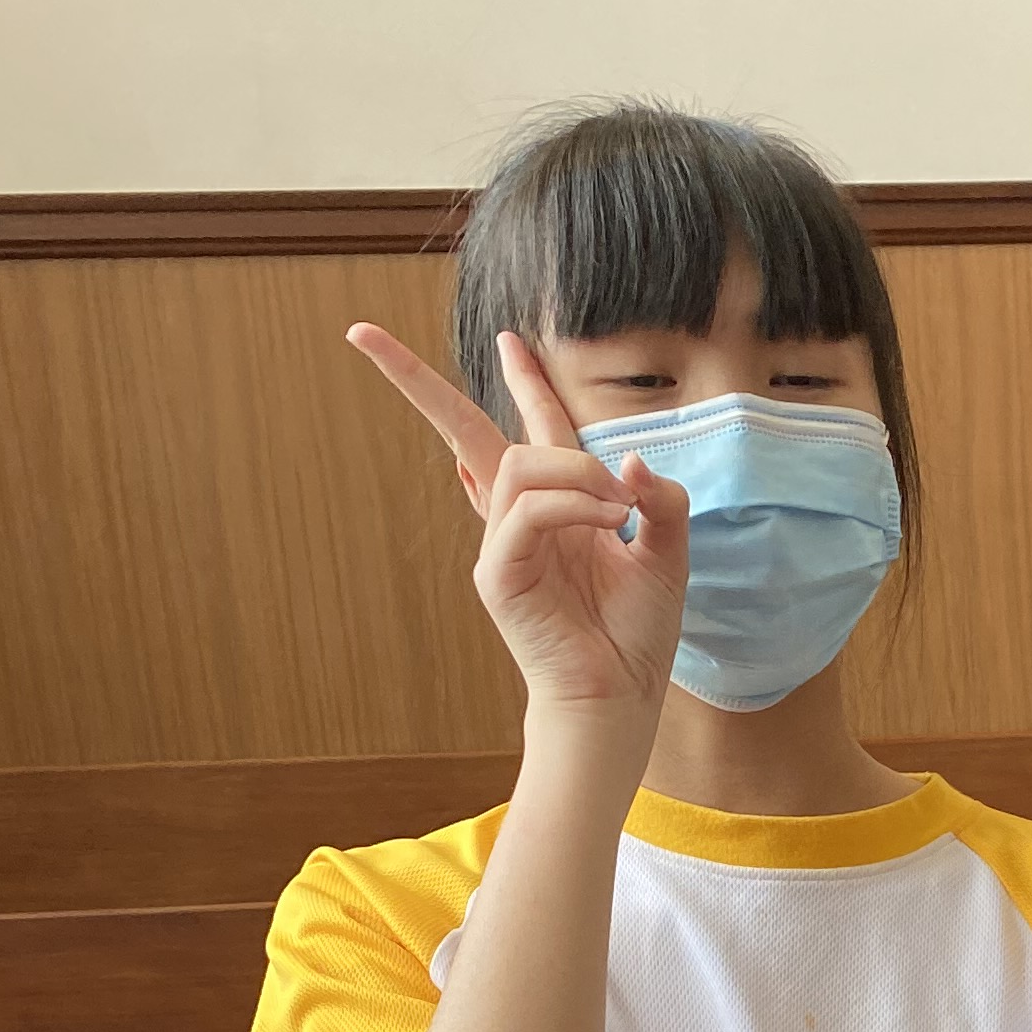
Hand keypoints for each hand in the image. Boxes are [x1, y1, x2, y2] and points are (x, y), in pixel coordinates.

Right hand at [348, 320, 688, 730]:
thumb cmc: (637, 634)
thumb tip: (630, 460)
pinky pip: (525, 510)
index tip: (511, 339)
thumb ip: (662, 503)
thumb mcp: (667, 556)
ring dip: (576, 469)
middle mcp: (521, 518)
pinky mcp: (496, 573)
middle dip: (414, 381)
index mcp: (559, 507)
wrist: (619, 697)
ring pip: (517, 465)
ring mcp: (502, 544)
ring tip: (621, 506)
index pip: (534, 429)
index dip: (525, 382)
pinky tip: (610, 519)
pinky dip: (570, 503)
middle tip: (364, 334)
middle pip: (462, 429)